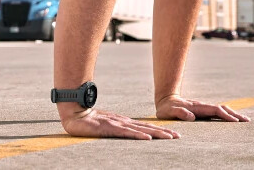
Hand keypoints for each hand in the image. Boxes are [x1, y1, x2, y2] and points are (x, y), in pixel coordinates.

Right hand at [59, 106, 180, 139]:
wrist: (75, 113)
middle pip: (147, 128)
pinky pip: (126, 133)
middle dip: (164, 132)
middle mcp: (123, 122)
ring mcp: (117, 124)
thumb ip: (117, 129)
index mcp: (123, 122)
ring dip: (156, 134)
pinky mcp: (109, 128)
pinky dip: (138, 136)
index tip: (173, 134)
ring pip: (140, 130)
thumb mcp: (107, 125)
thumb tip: (129, 133)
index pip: (145, 127)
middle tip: (178, 136)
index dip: (160, 130)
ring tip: (169, 137)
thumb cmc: (89, 120)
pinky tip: (147, 139)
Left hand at [154, 94, 249, 121]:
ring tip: (245, 120)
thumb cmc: (166, 109)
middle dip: (235, 114)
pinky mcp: (204, 110)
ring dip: (233, 114)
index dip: (225, 116)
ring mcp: (204, 107)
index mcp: (197, 107)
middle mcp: (203, 106)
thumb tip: (191, 116)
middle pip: (222, 108)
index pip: (215, 110)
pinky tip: (233, 119)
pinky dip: (228, 114)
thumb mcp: (168, 112)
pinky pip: (218, 112)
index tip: (235, 122)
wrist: (165, 100)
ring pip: (222, 109)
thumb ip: (179, 113)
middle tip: (247, 121)